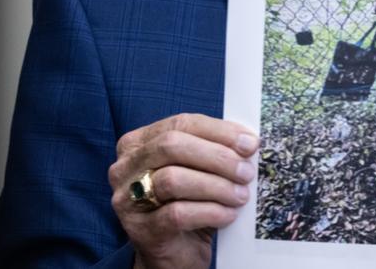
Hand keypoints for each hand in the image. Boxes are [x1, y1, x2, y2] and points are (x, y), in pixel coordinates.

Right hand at [108, 113, 258, 268]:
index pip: (181, 123)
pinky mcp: (139, 229)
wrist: (175, 253)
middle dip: (217, 157)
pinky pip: (177, 213)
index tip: (250, 143)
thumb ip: (214, 150)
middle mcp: (125, 167)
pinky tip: (228, 215)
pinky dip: (210, 211)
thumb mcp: (198, 170)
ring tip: (241, 196)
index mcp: (138, 143)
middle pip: (172, 146)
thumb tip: (248, 142)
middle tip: (247, 172)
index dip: (219, 131)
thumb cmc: (189, 203)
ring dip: (216, 186)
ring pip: (173, 179)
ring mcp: (127, 199)